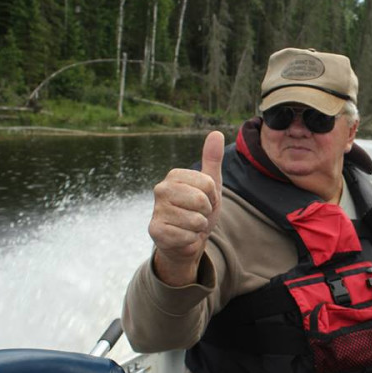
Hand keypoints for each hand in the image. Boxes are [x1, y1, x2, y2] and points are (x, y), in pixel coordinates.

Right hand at [149, 131, 224, 285]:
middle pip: (201, 200)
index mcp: (175, 175)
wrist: (187, 240)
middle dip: (206, 213)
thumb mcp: (210, 185)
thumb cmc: (198, 211)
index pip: (209, 183)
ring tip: (189, 226)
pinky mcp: (155, 230)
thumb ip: (212, 160)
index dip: (212, 197)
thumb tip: (216, 133)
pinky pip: (188, 235)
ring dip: (198, 227)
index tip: (205, 201)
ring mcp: (156, 209)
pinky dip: (191, 239)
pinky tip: (182, 237)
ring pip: (196, 220)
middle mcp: (161, 189)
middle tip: (197, 215)